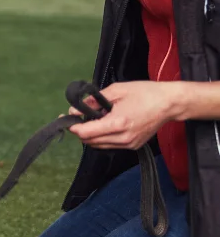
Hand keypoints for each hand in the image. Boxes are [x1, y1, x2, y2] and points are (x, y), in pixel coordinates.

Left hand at [67, 81, 182, 149]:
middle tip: (77, 118)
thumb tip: (75, 110)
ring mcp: (129, 144)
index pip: (86, 133)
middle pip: (90, 141)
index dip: (73, 127)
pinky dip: (102, 137)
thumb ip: (93, 101)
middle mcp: (123, 138)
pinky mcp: (133, 146)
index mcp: (118, 123)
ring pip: (98, 145)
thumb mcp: (116, 90)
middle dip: (80, 131)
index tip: (67, 119)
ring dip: (90, 135)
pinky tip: (105, 125)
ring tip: (92, 120)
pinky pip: (110, 145)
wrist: (170, 103)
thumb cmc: (145, 93)